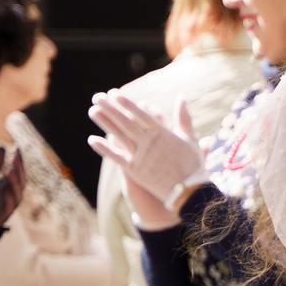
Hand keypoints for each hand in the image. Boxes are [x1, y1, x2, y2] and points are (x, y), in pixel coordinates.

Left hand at [0, 146, 26, 246]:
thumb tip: (2, 148)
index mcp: (5, 186)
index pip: (17, 172)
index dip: (18, 162)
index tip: (17, 149)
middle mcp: (9, 195)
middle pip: (20, 181)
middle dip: (19, 169)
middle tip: (16, 157)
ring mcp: (6, 206)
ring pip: (17, 193)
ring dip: (15, 182)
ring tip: (11, 170)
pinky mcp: (1, 216)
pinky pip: (8, 206)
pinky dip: (8, 197)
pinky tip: (5, 188)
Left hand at [88, 94, 207, 207]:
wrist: (189, 191)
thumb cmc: (193, 164)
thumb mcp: (190, 138)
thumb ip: (184, 117)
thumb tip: (182, 97)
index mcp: (162, 133)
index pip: (141, 115)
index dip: (127, 103)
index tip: (115, 93)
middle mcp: (149, 143)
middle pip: (126, 122)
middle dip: (111, 108)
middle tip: (97, 97)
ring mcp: (140, 156)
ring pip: (119, 136)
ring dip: (105, 123)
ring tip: (92, 110)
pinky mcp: (135, 171)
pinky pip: (116, 157)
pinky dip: (104, 148)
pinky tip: (92, 139)